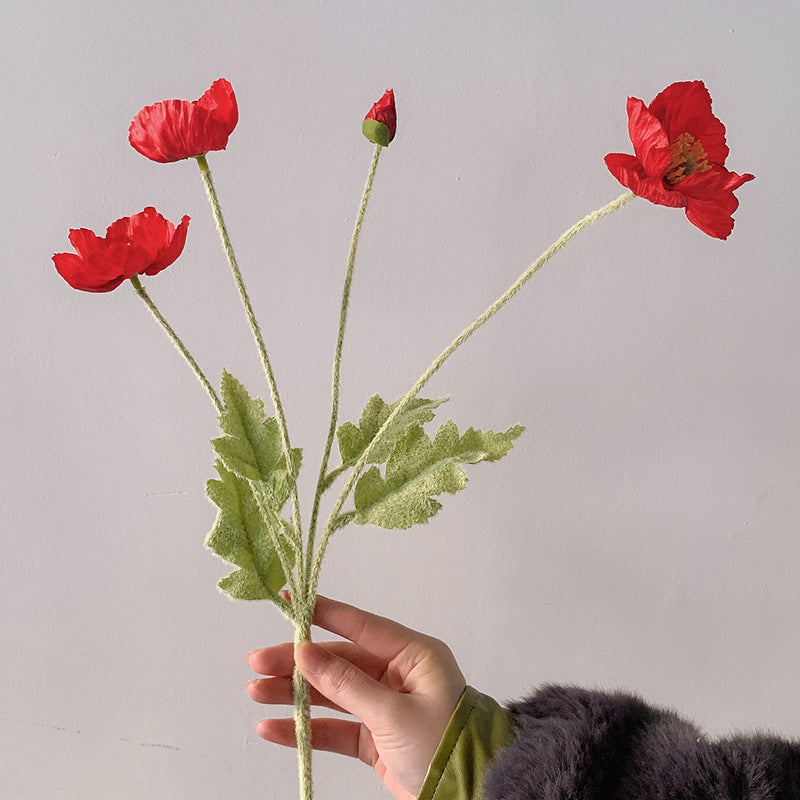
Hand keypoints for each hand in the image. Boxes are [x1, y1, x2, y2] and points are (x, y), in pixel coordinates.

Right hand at [247, 595, 466, 799]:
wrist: (470, 796)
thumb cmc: (444, 746)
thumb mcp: (393, 713)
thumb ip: (347, 684)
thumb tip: (306, 653)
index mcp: (413, 655)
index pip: (360, 625)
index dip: (323, 612)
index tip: (287, 600)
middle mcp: (398, 674)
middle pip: (338, 661)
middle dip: (297, 663)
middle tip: (257, 662)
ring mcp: (385, 706)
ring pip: (332, 694)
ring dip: (294, 694)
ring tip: (256, 692)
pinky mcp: (375, 738)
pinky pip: (335, 728)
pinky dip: (305, 729)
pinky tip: (274, 728)